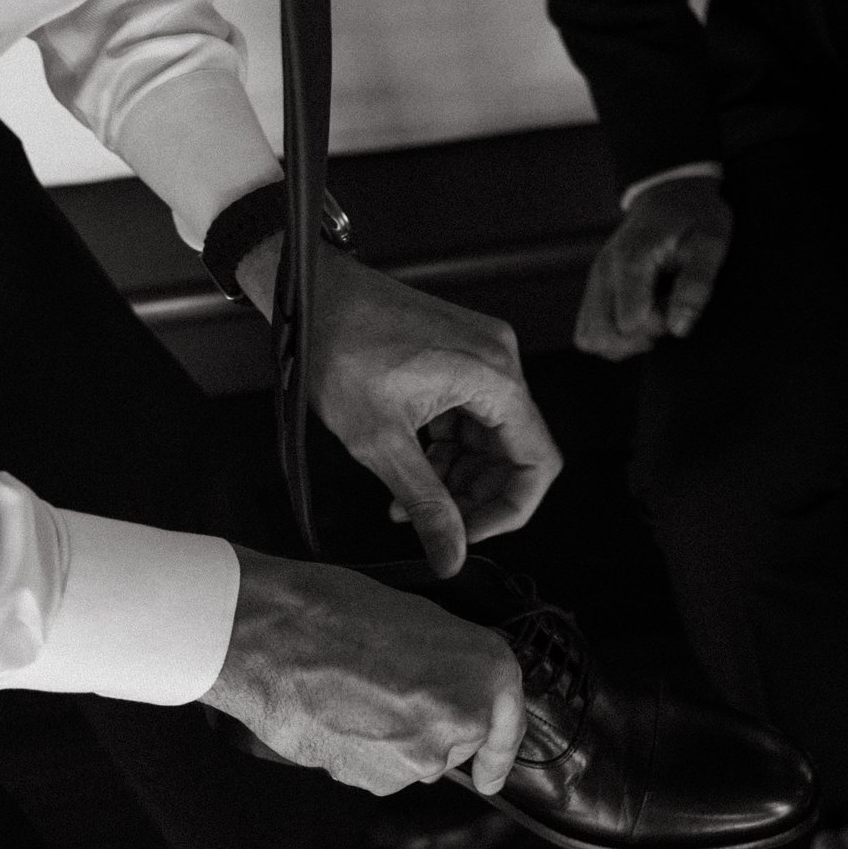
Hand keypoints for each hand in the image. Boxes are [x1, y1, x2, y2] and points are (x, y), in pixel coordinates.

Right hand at [202, 548, 526, 794]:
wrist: (277, 636)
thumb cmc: (338, 611)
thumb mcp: (418, 620)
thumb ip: (450, 665)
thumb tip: (451, 691)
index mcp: (489, 670)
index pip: (507, 728)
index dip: (498, 754)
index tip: (490, 776)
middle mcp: (467, 718)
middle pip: (454, 745)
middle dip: (424, 729)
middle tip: (381, 691)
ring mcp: (425, 755)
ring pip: (412, 762)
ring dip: (387, 742)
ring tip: (349, 698)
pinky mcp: (381, 780)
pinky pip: (376, 774)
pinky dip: (357, 755)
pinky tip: (334, 718)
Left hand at [239, 239, 561, 576]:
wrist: (309, 292)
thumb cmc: (338, 347)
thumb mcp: (380, 441)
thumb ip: (425, 503)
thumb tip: (451, 556)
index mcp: (494, 378)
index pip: (538, 462)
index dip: (509, 510)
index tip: (469, 533)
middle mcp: (500, 360)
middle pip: (515, 451)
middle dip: (476, 495)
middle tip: (434, 521)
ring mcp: (482, 353)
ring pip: (490, 437)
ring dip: (456, 475)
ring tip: (408, 498)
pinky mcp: (461, 352)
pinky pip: (471, 413)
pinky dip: (447, 447)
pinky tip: (412, 465)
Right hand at [573, 173, 733, 359]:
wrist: (669, 193)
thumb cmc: (695, 216)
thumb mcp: (711, 241)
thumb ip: (697, 283)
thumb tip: (679, 329)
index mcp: (631, 258)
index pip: (629, 322)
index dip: (658, 325)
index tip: (676, 303)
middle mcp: (603, 271)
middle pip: (602, 336)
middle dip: (637, 339)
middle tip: (664, 314)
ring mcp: (594, 281)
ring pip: (590, 338)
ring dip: (624, 342)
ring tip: (651, 317)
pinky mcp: (593, 288)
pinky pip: (588, 331)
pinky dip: (614, 336)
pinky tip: (639, 319)